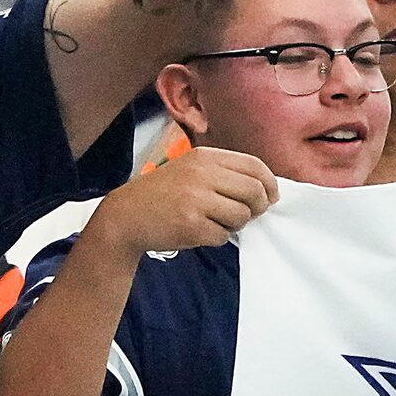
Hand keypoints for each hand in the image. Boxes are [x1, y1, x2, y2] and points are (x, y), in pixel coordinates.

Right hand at [83, 146, 278, 257]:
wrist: (125, 216)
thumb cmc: (161, 195)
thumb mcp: (189, 170)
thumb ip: (223, 174)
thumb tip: (265, 191)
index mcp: (204, 157)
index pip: (255, 166)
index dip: (269, 184)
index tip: (269, 197)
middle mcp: (201, 174)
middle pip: (255, 191)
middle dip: (257, 208)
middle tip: (245, 215)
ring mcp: (196, 199)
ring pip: (242, 215)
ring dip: (233, 224)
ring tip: (212, 221)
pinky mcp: (191, 223)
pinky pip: (223, 235)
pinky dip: (215, 237)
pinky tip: (197, 231)